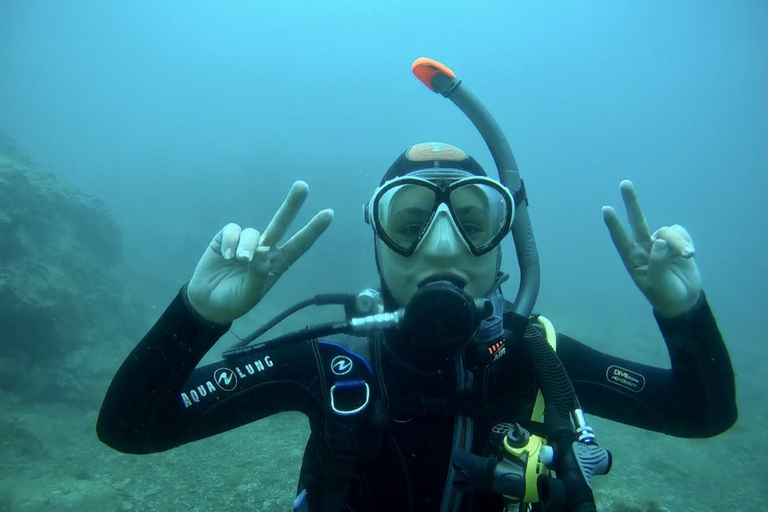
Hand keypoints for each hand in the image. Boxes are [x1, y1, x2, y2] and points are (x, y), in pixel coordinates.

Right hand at [187, 181, 332, 324]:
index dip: (313, 230)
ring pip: (252, 231)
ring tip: (239, 260)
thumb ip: (257, 276)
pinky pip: (232, 230)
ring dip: (246, 245)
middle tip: (303, 186)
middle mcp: (265, 250)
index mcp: (277, 264)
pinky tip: (226, 255)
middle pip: (282, 223)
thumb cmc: (233, 301)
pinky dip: (230, 241)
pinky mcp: (226, 239)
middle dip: (292, 204)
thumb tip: (263, 252)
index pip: (299, 245)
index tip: (329, 213)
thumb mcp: (249, 295)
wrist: (207, 302)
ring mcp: (246, 242)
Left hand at [602, 180, 701, 317]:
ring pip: (667, 232)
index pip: (621, 239)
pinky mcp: (676, 242)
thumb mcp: (658, 285)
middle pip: (637, 221)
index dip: (614, 225)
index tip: (606, 209)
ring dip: (678, 243)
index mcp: (633, 259)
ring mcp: (660, 243)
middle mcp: (644, 247)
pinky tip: (688, 254)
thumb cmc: (665, 295)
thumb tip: (660, 240)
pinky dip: (685, 242)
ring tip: (687, 256)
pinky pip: (680, 233)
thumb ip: (658, 263)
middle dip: (631, 202)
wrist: (684, 299)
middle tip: (624, 183)